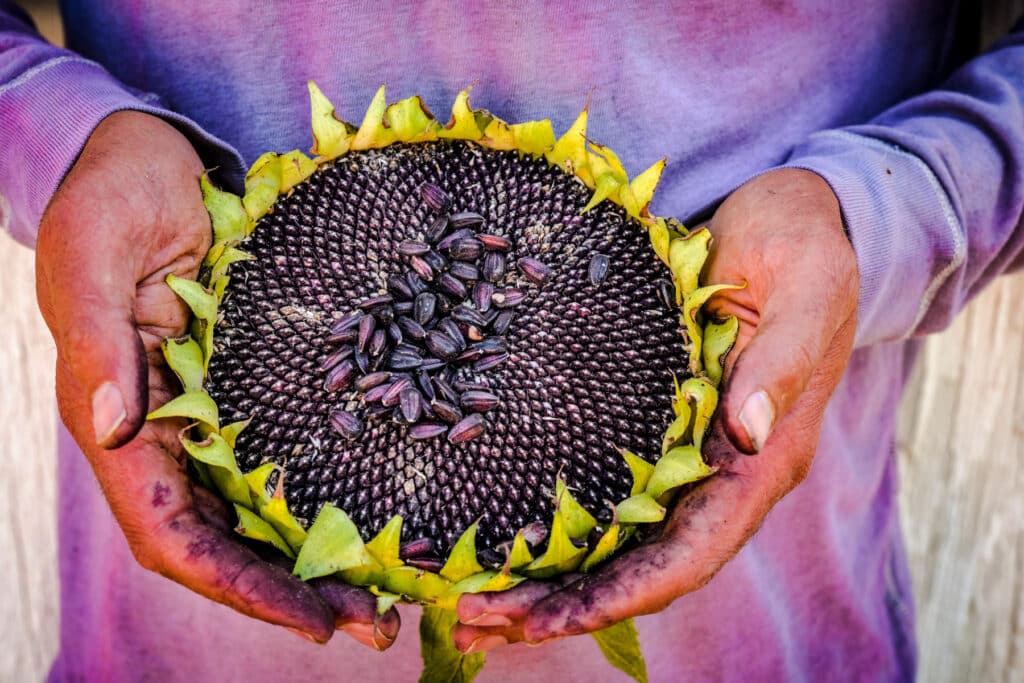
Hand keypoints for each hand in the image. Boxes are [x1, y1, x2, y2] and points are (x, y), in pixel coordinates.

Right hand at [35, 111, 398, 648]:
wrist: (153, 160)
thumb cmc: (115, 195)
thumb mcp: (94, 251)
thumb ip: (96, 337)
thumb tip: (117, 425)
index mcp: (121, 421)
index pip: (172, 533)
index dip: (234, 585)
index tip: (306, 618)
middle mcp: (170, 433)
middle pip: (228, 541)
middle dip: (293, 591)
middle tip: (376, 621)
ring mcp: (215, 414)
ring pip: (263, 512)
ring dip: (319, 558)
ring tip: (390, 591)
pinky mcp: (253, 387)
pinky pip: (290, 458)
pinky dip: (329, 494)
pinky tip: (382, 512)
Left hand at [452, 168, 858, 651]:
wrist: (786, 217)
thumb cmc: (803, 245)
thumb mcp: (807, 287)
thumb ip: (784, 362)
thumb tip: (747, 436)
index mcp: (765, 458)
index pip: (694, 553)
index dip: (625, 595)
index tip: (552, 620)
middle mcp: (722, 472)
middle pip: (640, 565)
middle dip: (563, 603)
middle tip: (476, 622)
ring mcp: (687, 452)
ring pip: (614, 540)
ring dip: (546, 578)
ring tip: (470, 601)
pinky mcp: (654, 425)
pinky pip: (601, 492)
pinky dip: (550, 523)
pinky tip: (499, 536)